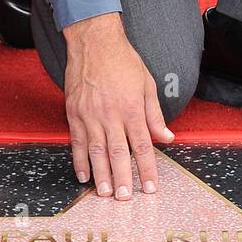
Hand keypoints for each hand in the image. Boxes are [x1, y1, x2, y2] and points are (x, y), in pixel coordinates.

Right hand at [63, 15, 174, 198]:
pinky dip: (80, 161)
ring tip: (106, 194)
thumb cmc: (123, 61)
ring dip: (101, 176)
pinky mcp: (74, 114)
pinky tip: (84, 176)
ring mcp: (90, 115)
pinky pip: (77, 142)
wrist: (94, 43)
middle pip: (118, 153)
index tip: (150, 187)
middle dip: (123, 179)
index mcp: (131, 108)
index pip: (142, 145)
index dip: (147, 168)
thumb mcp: (147, 84)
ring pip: (96, 152)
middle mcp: (110, 115)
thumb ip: (155, 115)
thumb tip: (167, 137)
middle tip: (126, 199)